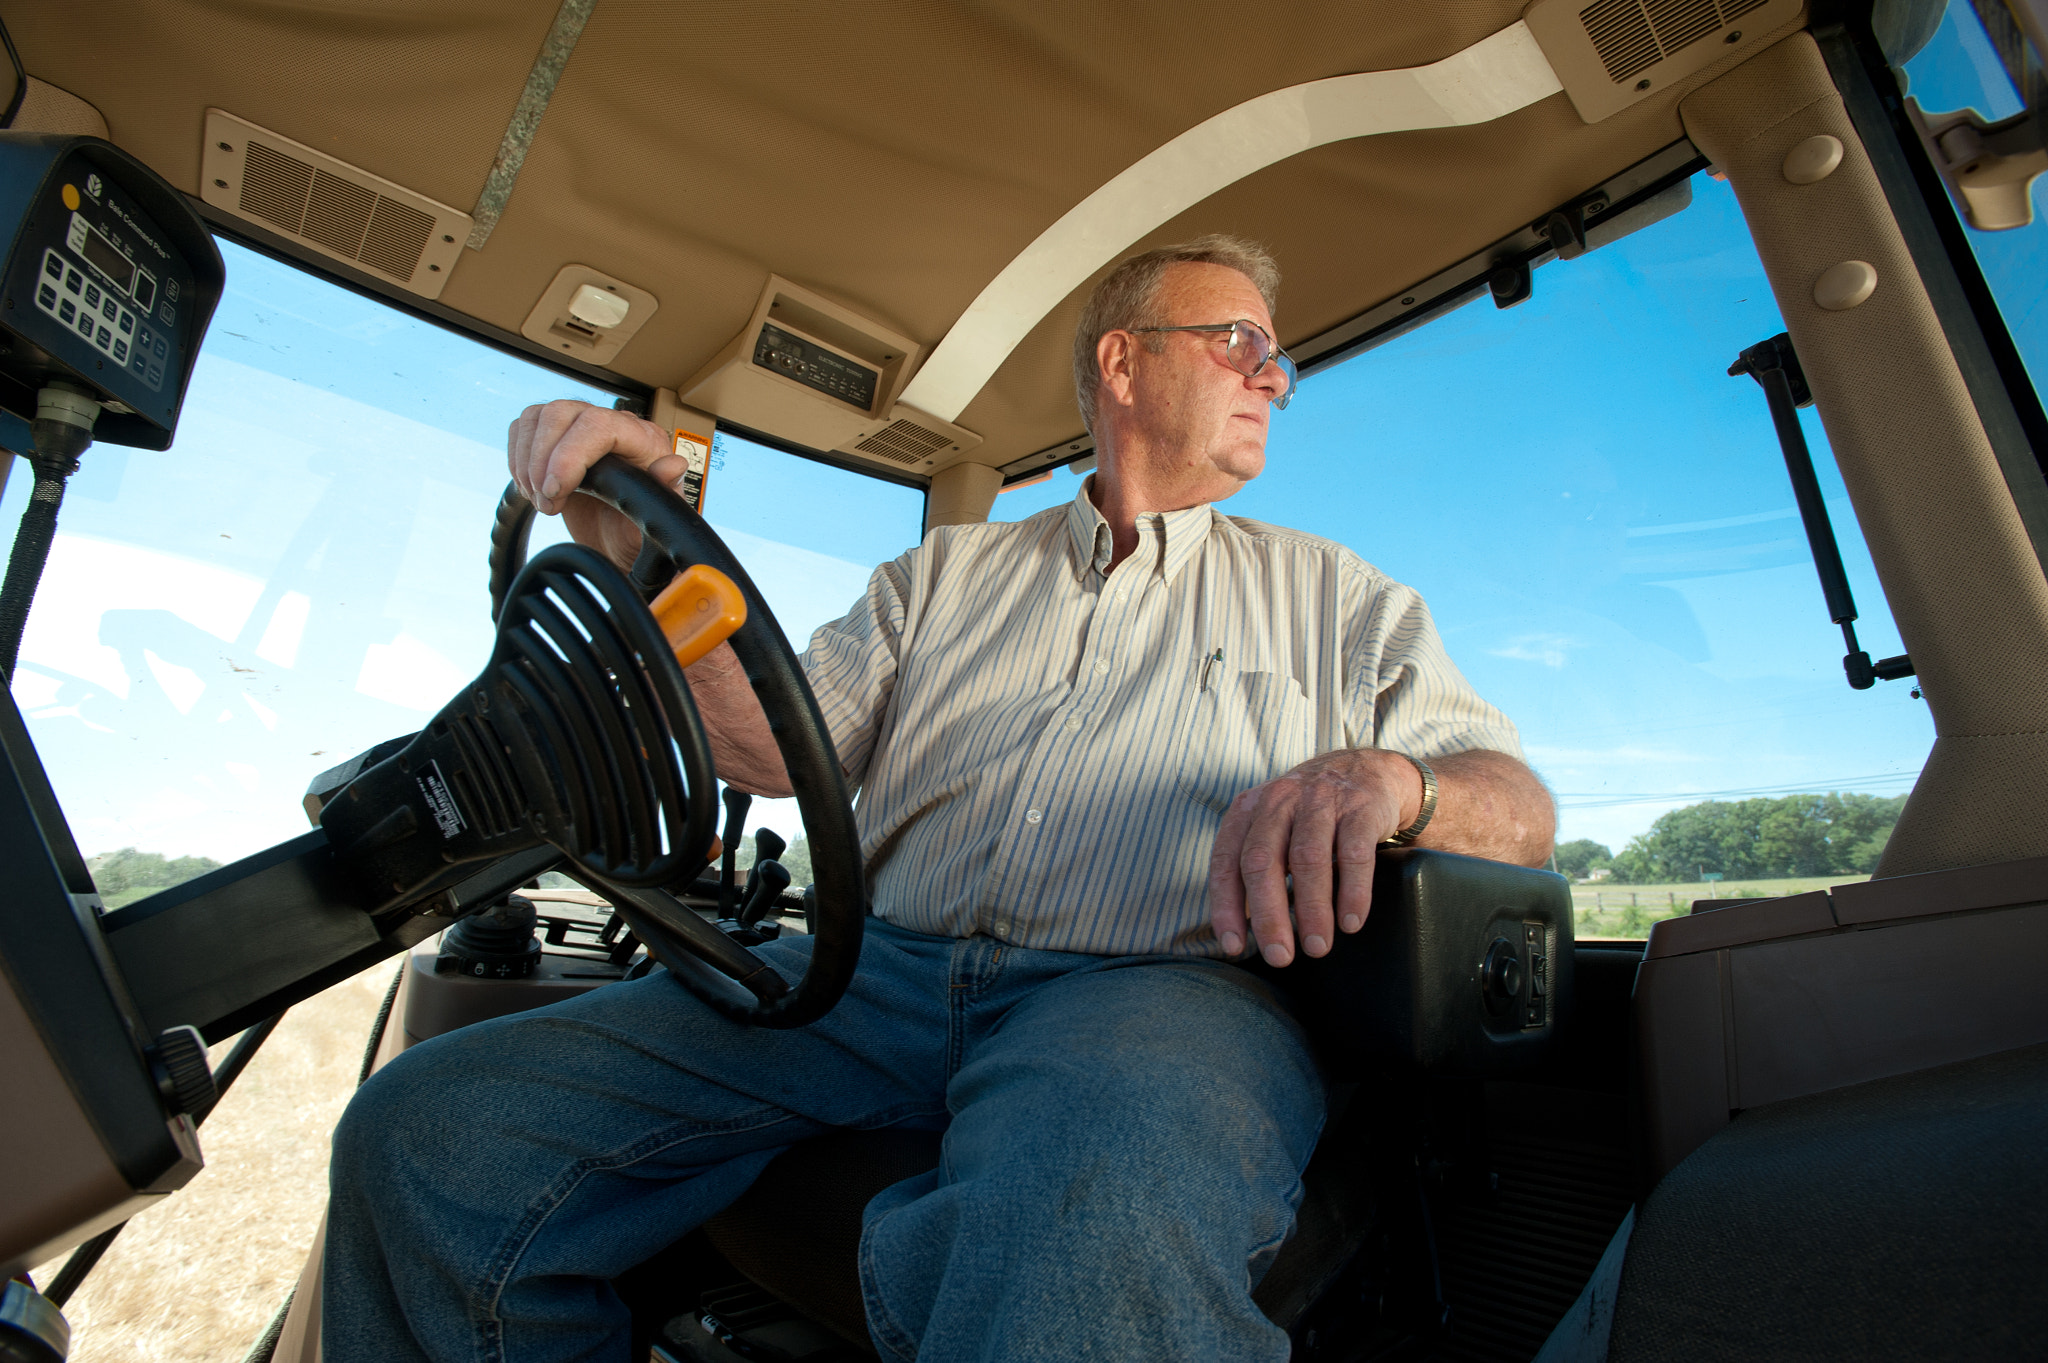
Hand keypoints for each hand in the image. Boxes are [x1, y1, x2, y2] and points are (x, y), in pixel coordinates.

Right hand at [507, 400, 688, 570]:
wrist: (619, 542)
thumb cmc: (639, 531)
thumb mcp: (656, 521)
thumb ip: (665, 494)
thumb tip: (672, 466)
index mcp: (642, 439)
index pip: (600, 426)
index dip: (570, 455)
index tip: (556, 490)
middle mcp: (610, 424)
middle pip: (561, 413)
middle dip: (542, 460)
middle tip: (547, 501)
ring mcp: (580, 427)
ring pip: (537, 418)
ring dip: (527, 462)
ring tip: (540, 499)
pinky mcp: (554, 438)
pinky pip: (523, 429)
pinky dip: (517, 459)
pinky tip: (530, 487)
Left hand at [1206, 748, 1422, 965]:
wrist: (1369, 770)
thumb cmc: (1310, 814)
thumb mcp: (1273, 826)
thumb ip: (1254, 868)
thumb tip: (1240, 931)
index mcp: (1249, 809)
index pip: (1226, 861)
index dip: (1227, 906)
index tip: (1234, 946)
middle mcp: (1279, 800)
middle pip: (1263, 862)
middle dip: (1269, 916)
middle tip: (1279, 957)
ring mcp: (1321, 801)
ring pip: (1308, 859)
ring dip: (1312, 910)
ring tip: (1317, 948)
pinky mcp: (1361, 808)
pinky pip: (1355, 854)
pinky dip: (1353, 892)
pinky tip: (1351, 922)